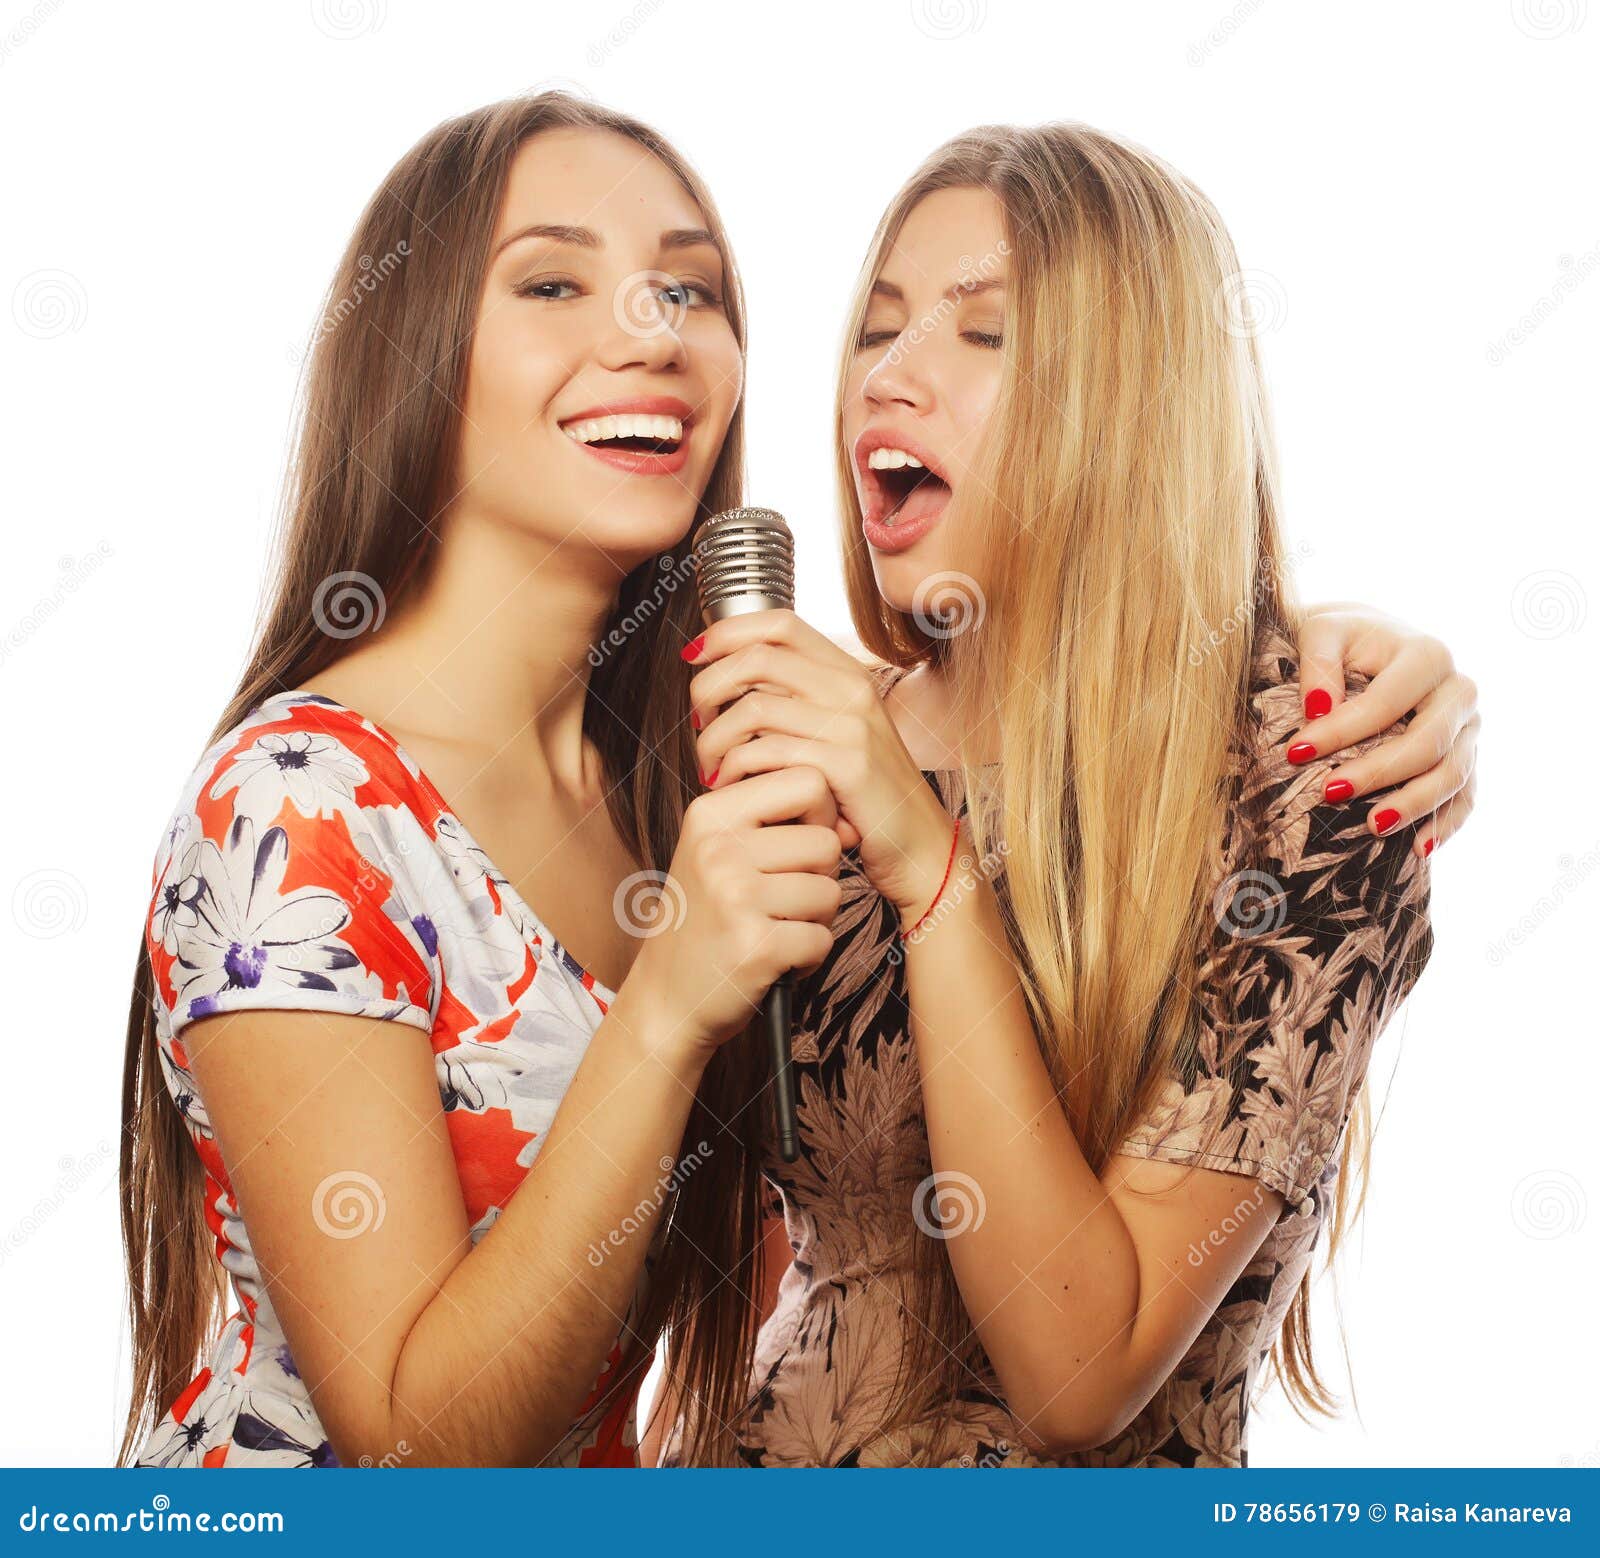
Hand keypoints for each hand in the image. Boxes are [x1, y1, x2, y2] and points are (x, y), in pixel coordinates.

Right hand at [625, 766, 842, 1060]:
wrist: (665, 998)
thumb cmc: (704, 919)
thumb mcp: (719, 851)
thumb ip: (775, 821)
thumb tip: (853, 822)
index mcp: (710, 814)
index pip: (807, 781)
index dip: (819, 816)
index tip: (795, 847)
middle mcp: (719, 848)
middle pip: (826, 841)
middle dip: (819, 876)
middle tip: (781, 900)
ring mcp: (735, 897)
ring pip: (830, 891)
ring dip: (815, 919)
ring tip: (774, 929)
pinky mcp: (755, 946)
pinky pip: (822, 938)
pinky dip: (808, 956)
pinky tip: (774, 959)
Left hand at [684, 610, 956, 920]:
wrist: (918, 846)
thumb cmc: (864, 797)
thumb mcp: (835, 735)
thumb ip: (795, 702)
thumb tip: (729, 677)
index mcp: (847, 673)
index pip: (779, 623)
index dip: (728, 631)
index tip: (694, 656)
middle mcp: (852, 690)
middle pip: (757, 657)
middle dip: (708, 686)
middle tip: (696, 722)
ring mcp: (853, 726)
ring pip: (753, 707)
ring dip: (714, 738)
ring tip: (708, 766)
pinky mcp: (848, 766)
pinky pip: (768, 752)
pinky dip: (734, 768)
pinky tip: (727, 786)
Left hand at [1289, 603, 1479, 857]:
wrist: (1372, 642)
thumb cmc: (1341, 637)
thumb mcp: (1322, 631)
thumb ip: (1317, 662)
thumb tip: (1318, 708)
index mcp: (1427, 655)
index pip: (1387, 702)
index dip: (1342, 731)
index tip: (1296, 753)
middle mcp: (1458, 691)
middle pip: (1428, 743)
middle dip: (1379, 773)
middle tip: (1329, 793)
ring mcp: (1468, 727)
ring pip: (1454, 775)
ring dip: (1414, 805)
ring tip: (1373, 826)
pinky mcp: (1466, 755)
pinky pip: (1466, 796)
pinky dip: (1445, 823)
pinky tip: (1418, 850)